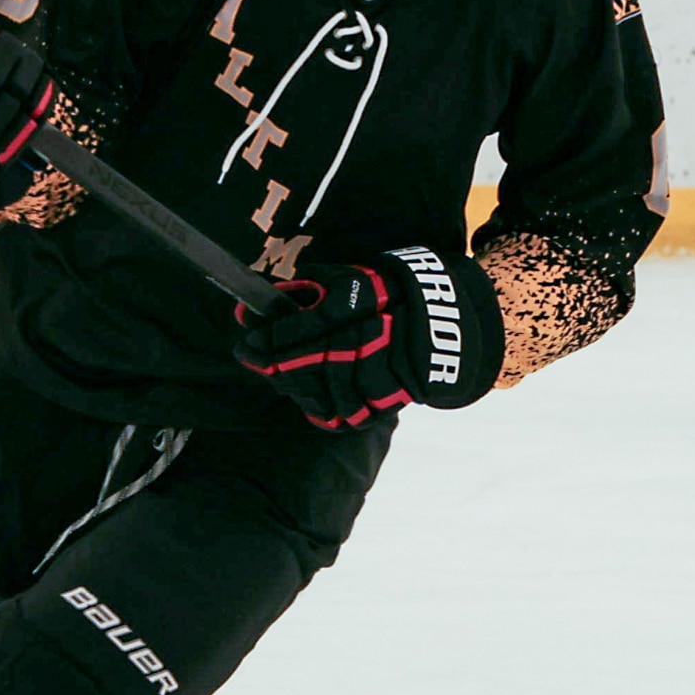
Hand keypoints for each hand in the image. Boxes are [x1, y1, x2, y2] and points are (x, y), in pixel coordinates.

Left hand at [234, 245, 501, 429]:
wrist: (450, 327)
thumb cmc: (395, 295)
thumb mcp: (356, 279)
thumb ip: (313, 288)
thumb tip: (272, 297)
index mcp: (357, 307)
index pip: (299, 329)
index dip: (267, 338)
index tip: (245, 340)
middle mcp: (365, 341)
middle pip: (303, 363)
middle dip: (272, 364)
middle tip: (253, 359)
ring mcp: (376, 375)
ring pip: (320, 391)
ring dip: (294, 386)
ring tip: (282, 377)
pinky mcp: (384, 402)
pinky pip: (343, 414)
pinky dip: (322, 408)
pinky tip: (309, 397)